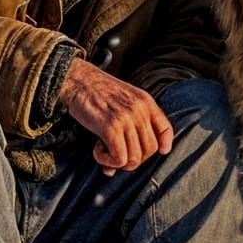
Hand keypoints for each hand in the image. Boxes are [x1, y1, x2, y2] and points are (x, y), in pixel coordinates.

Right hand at [59, 58, 173, 174]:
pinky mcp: (110, 127)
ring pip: (134, 159)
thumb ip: (131, 121)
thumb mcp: (123, 98)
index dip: (163, 145)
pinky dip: (107, 161)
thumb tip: (126, 159)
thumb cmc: (96, 91)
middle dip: (133, 158)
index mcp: (146, 101)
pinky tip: (97, 150)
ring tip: (104, 151)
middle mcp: (140, 110)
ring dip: (118, 162)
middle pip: (150, 150)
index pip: (166, 130)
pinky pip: (119, 159)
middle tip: (116, 154)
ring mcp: (126, 119)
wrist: (77, 80)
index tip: (158, 152)